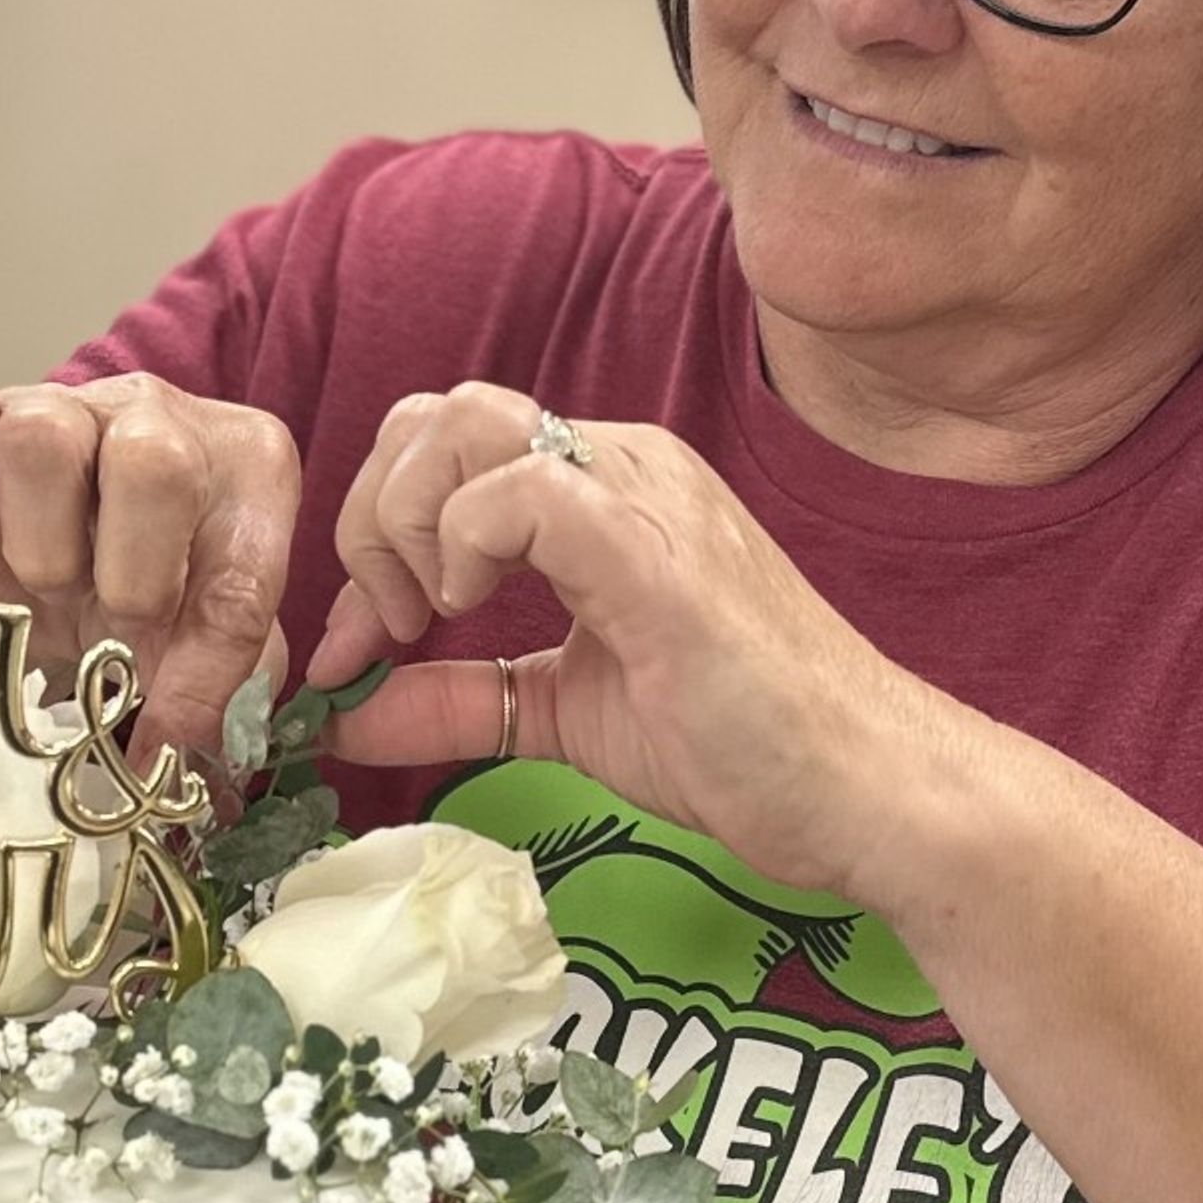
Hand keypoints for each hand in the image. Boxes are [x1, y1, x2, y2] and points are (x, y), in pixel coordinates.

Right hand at [0, 350, 300, 762]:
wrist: (20, 602)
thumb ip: (220, 687)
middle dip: (129, 579)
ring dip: (38, 542)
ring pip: (43, 439)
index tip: (169, 730)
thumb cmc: (123, 616)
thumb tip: (202, 751)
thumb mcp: (190, 653)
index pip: (246, 567)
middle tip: (109, 623)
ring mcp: (63, 404)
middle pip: (154, 466)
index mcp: (248, 469)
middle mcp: (161, 418)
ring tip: (42, 584)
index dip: (208, 668)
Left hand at [308, 384, 942, 897]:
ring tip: (426, 621)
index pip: (445, 443)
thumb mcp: (562, 714)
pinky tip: (469, 612)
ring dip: (408, 521)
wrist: (860, 788)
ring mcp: (643, 497)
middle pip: (437, 415)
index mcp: (602, 491)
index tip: (363, 646)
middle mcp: (622, 465)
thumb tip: (343, 715)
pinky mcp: (654, 551)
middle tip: (386, 628)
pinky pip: (524, 489)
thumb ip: (456, 701)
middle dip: (374, 516)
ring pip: (467, 426)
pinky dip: (462, 542)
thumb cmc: (741, 742)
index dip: (375, 530)